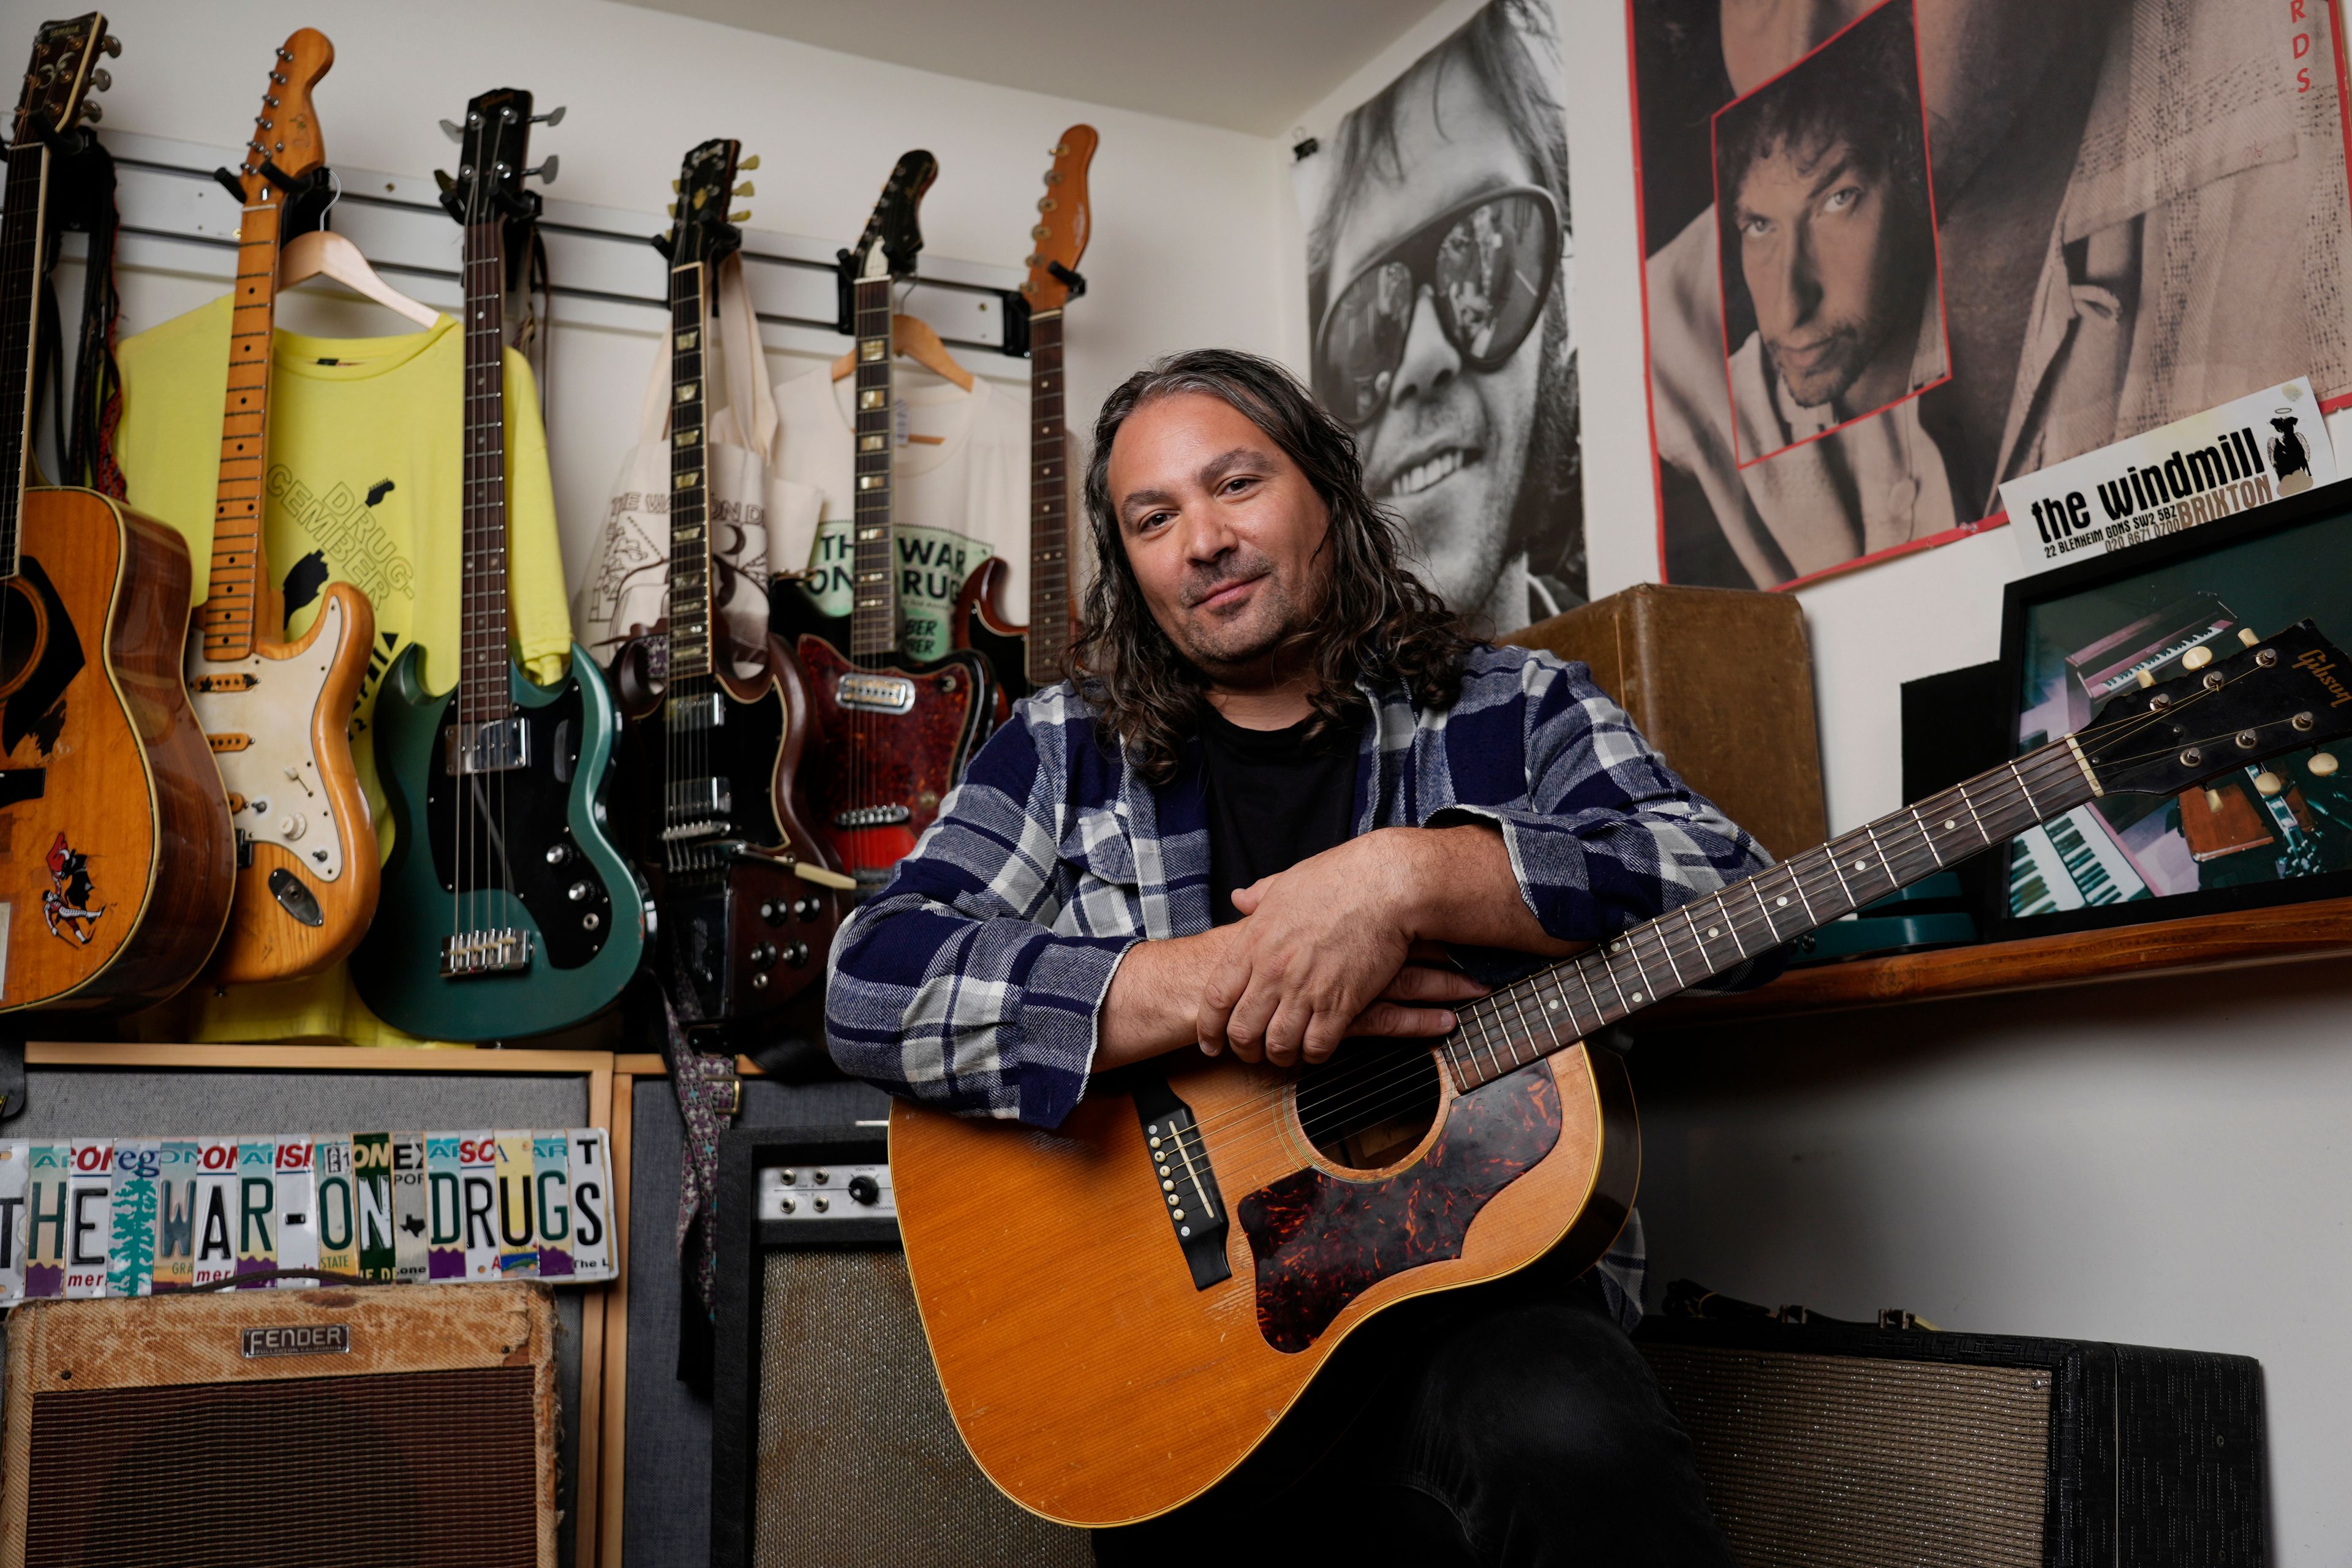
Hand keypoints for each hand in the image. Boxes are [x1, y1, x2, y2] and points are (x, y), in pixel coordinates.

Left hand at [1201, 831, 1474, 1065]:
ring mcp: (1306, 989)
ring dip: (1279, 1056)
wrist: (1385, 885)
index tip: (1210, 1042)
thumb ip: (1258, 896)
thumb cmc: (1338, 877)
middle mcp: (1274, 971)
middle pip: (1242, 1030)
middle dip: (1243, 1050)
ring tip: (1285, 1055)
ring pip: (1279, 1045)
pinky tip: (1316, 1048)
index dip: (1208, 1027)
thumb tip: (1238, 897)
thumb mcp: (1285, 882)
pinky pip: (1318, 1046)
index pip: (1216, 997)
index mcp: (1254, 942)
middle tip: (1251, 1054)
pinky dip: (1314, 1055)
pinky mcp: (1341, 1003)